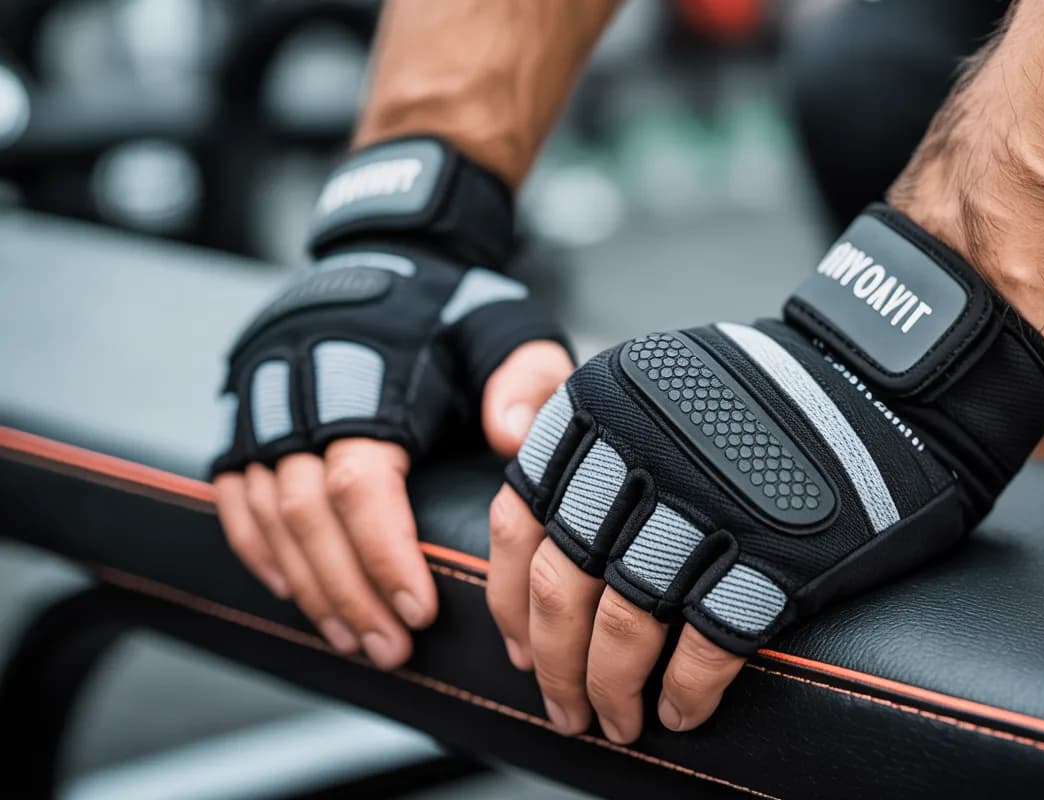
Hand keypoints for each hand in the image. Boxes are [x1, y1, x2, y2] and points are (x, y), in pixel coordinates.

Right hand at [212, 137, 571, 668]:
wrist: (391, 255)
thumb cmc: (456, 304)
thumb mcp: (508, 324)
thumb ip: (525, 377)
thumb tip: (514, 438)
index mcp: (366, 373)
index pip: (359, 484)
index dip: (382, 554)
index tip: (415, 612)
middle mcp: (298, 390)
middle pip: (306, 513)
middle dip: (347, 590)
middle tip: (388, 649)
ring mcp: (261, 403)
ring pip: (265, 514)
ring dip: (307, 585)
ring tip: (351, 638)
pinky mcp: (242, 415)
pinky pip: (235, 497)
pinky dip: (261, 551)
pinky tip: (297, 592)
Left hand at [487, 205, 1043, 740]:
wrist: (885, 386)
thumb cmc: (766, 399)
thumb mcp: (658, 387)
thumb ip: (591, 445)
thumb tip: (531, 538)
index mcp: (605, 402)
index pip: (520, 519)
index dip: (509, 599)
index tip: (520, 646)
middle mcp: (647, 445)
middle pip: (563, 582)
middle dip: (556, 664)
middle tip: (564, 706)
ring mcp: (714, 499)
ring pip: (626, 622)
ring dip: (613, 690)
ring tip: (618, 721)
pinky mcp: (781, 549)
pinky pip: (710, 642)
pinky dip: (687, 690)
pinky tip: (681, 711)